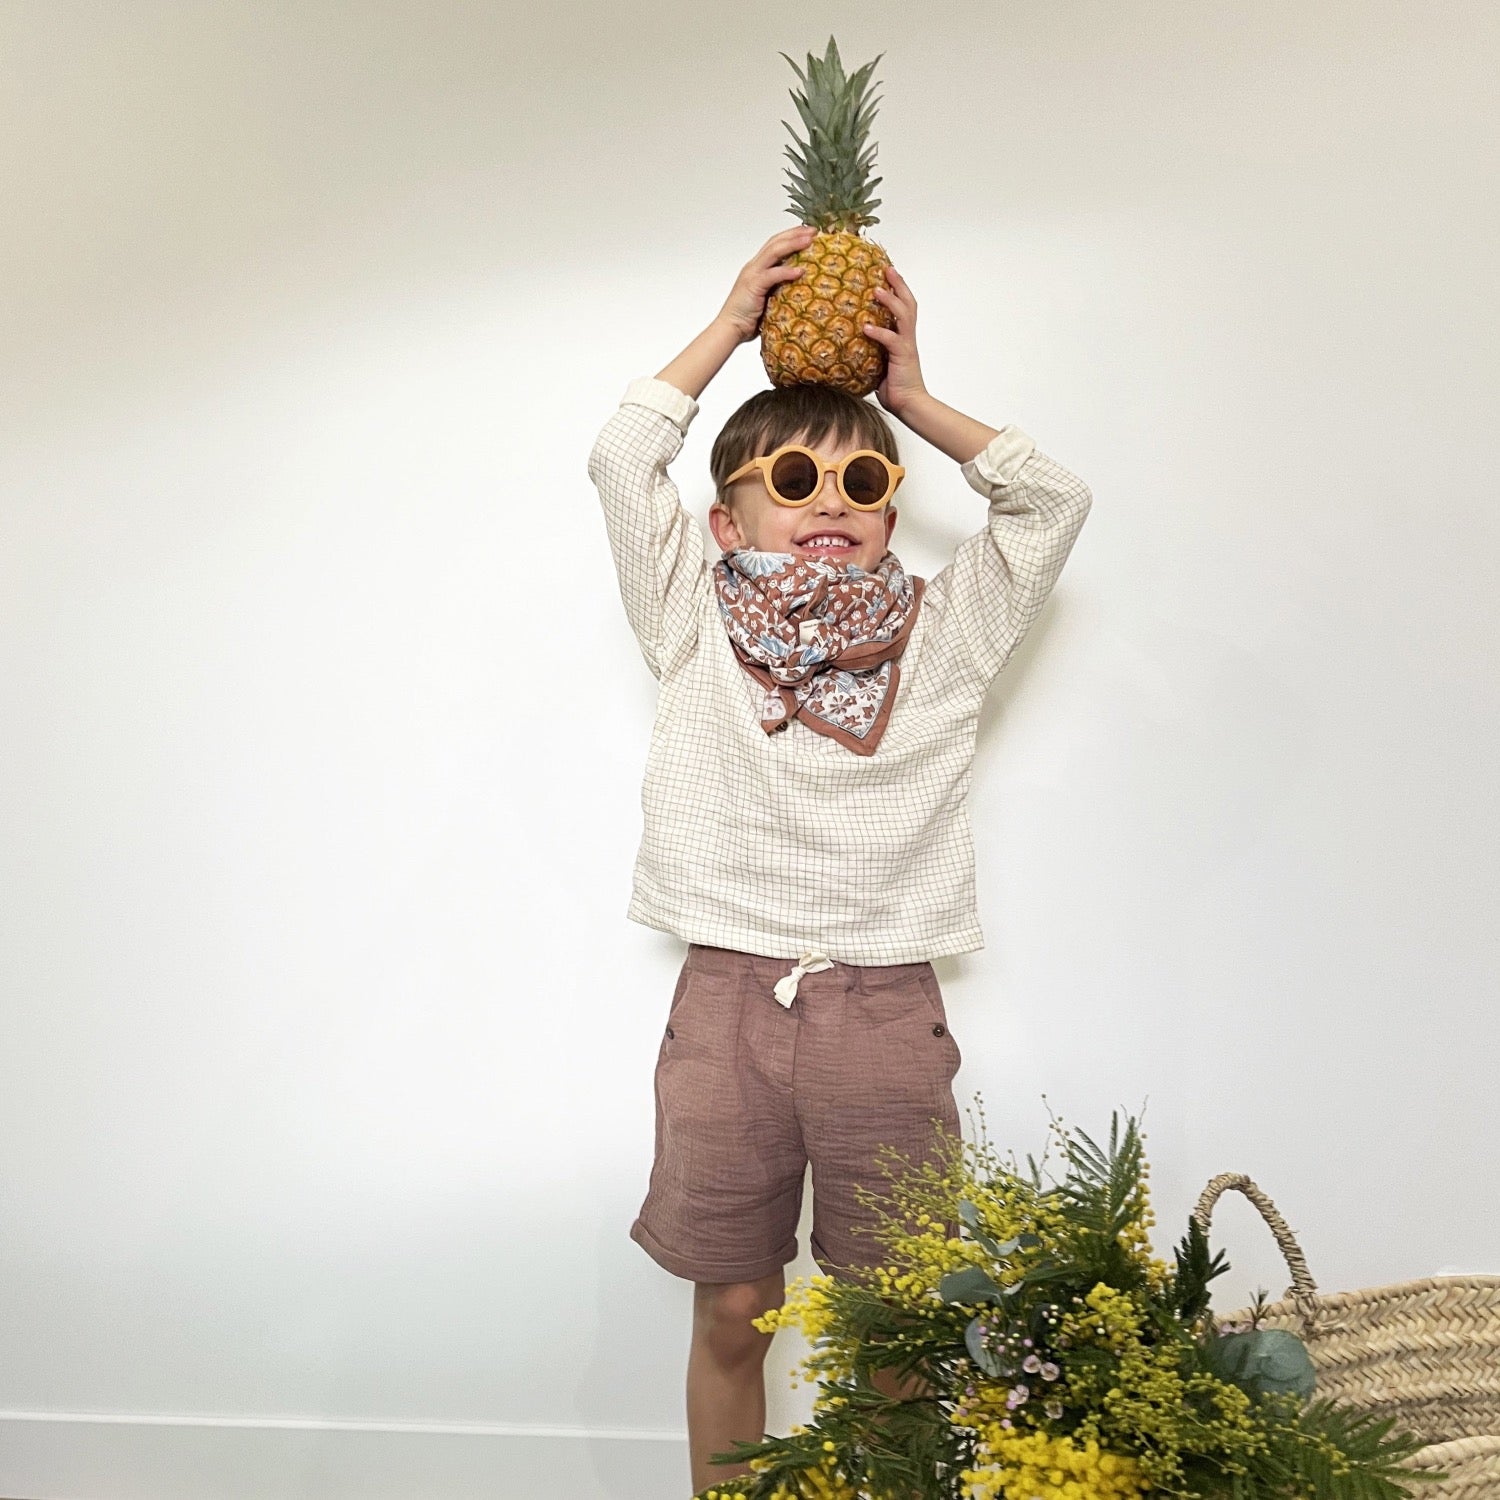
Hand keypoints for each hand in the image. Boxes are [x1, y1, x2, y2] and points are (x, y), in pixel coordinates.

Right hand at [716, 227, 816, 342]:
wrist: (730, 328)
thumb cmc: (748, 317)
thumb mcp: (768, 298)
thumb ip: (779, 288)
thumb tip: (800, 286)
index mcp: (757, 268)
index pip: (774, 244)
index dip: (791, 235)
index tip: (808, 232)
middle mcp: (754, 266)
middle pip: (775, 242)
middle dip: (795, 233)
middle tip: (813, 230)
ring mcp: (752, 274)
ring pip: (774, 251)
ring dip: (793, 244)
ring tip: (809, 241)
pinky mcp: (753, 286)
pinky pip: (772, 275)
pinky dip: (786, 271)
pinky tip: (800, 271)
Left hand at [863, 265, 928, 415]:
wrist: (909, 405)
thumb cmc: (894, 387)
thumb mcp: (878, 364)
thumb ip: (869, 351)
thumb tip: (847, 345)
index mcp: (903, 337)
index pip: (904, 306)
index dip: (898, 289)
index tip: (886, 273)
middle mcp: (907, 337)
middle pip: (908, 303)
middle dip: (898, 284)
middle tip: (887, 269)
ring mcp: (906, 345)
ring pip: (904, 315)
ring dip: (890, 301)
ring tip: (876, 290)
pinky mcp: (903, 356)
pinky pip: (891, 340)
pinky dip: (879, 332)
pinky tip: (867, 327)